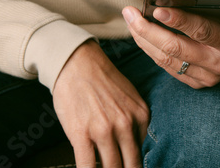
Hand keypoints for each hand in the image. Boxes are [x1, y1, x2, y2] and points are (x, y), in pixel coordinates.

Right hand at [53, 40, 149, 167]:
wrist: (77, 62)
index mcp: (141, 115)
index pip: (142, 151)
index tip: (128, 165)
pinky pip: (88, 166)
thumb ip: (135, 121)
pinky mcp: (82, 134)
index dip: (133, 163)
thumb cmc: (101, 79)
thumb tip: (135, 146)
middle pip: (131, 165)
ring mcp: (104, 131)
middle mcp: (126, 124)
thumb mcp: (130, 97)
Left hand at [122, 0, 219, 88]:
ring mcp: (204, 76)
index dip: (179, 20)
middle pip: (175, 48)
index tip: (157, 9)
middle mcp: (216, 63)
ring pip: (166, 59)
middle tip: (130, 13)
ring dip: (144, 40)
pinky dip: (151, 51)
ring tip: (130, 20)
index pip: (202, 31)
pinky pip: (167, 67)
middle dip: (148, 30)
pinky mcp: (195, 82)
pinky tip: (140, 36)